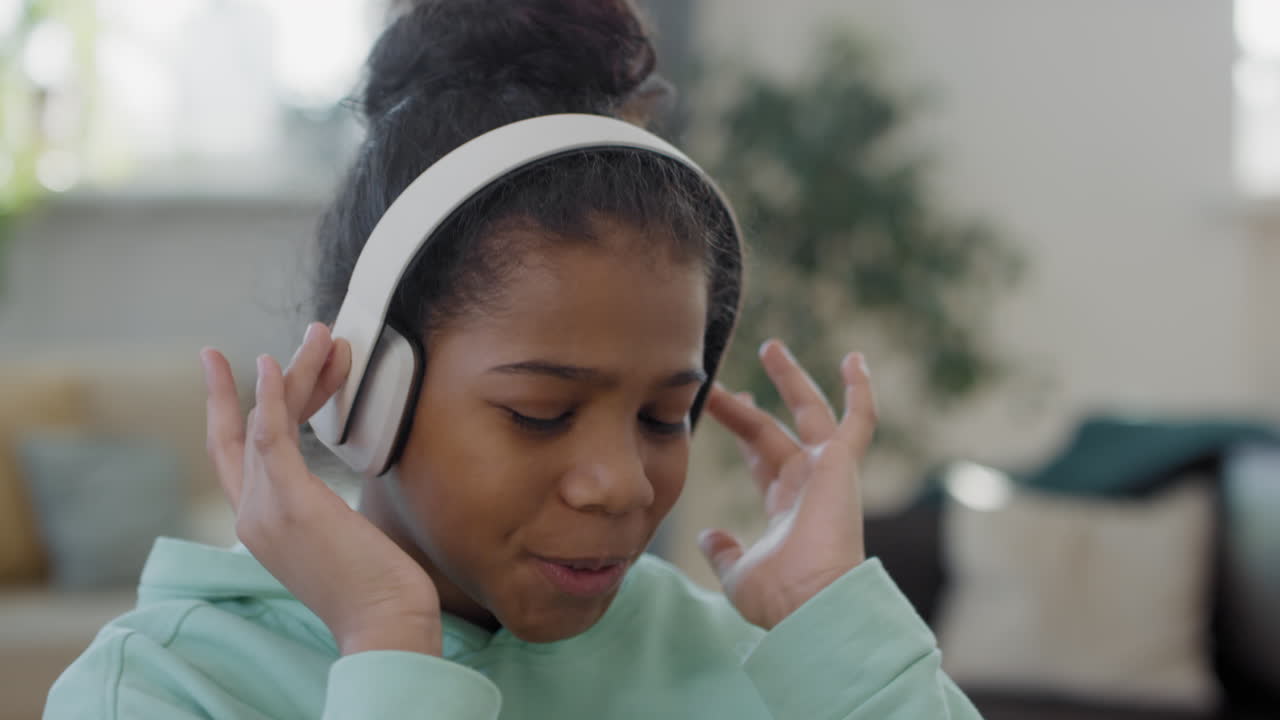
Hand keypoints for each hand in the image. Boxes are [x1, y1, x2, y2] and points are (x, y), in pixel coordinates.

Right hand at [201, 323, 441, 655]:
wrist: (385, 623)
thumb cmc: (377, 588)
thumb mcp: (341, 540)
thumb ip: (327, 510)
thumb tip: (341, 489)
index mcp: (262, 525)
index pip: (239, 457)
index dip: (235, 410)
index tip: (247, 369)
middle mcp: (252, 516)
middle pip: (240, 433)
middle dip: (239, 386)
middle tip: (240, 345)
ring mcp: (265, 510)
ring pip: (267, 422)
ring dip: (292, 373)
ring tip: (320, 335)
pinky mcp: (289, 503)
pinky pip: (270, 437)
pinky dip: (269, 397)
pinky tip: (271, 363)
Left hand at [701, 340, 876, 629]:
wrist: (814, 602)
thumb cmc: (780, 599)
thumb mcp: (738, 573)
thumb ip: (723, 551)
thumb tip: (707, 534)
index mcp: (785, 508)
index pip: (761, 457)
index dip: (742, 429)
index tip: (722, 402)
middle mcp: (808, 486)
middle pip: (772, 431)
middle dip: (749, 405)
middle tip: (727, 379)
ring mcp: (827, 473)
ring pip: (807, 414)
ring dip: (790, 380)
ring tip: (769, 346)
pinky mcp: (842, 464)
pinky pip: (859, 420)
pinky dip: (860, 390)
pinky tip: (854, 359)